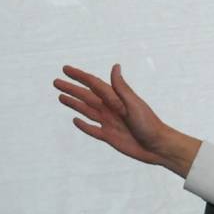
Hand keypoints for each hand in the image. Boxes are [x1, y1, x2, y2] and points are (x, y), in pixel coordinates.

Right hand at [54, 64, 201, 176]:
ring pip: (86, 111)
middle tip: (56, 82)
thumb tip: (115, 66)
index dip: (79, 76)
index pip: (93, 84)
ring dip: (74, 103)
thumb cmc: (149, 123)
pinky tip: (75, 120)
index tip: (65, 69)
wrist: (157, 146)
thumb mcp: (133, 103)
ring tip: (61, 97)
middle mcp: (110, 109)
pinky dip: (83, 125)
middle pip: (86, 96)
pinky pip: (93, 130)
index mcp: (115, 98)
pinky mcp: (109, 136)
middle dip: (71, 88)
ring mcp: (109, 122)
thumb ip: (121, 88)